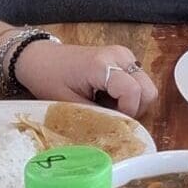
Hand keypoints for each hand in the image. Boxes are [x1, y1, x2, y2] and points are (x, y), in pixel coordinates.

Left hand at [14, 41, 158, 117]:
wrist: (40, 57)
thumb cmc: (49, 78)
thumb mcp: (67, 104)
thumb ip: (95, 117)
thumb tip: (116, 133)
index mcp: (102, 65)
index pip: (133, 91)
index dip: (128, 113)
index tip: (111, 121)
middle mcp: (120, 56)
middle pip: (148, 90)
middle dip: (134, 109)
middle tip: (111, 116)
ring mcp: (124, 55)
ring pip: (146, 87)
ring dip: (131, 102)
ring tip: (105, 105)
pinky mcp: (123, 59)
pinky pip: (137, 82)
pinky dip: (127, 95)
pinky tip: (106, 96)